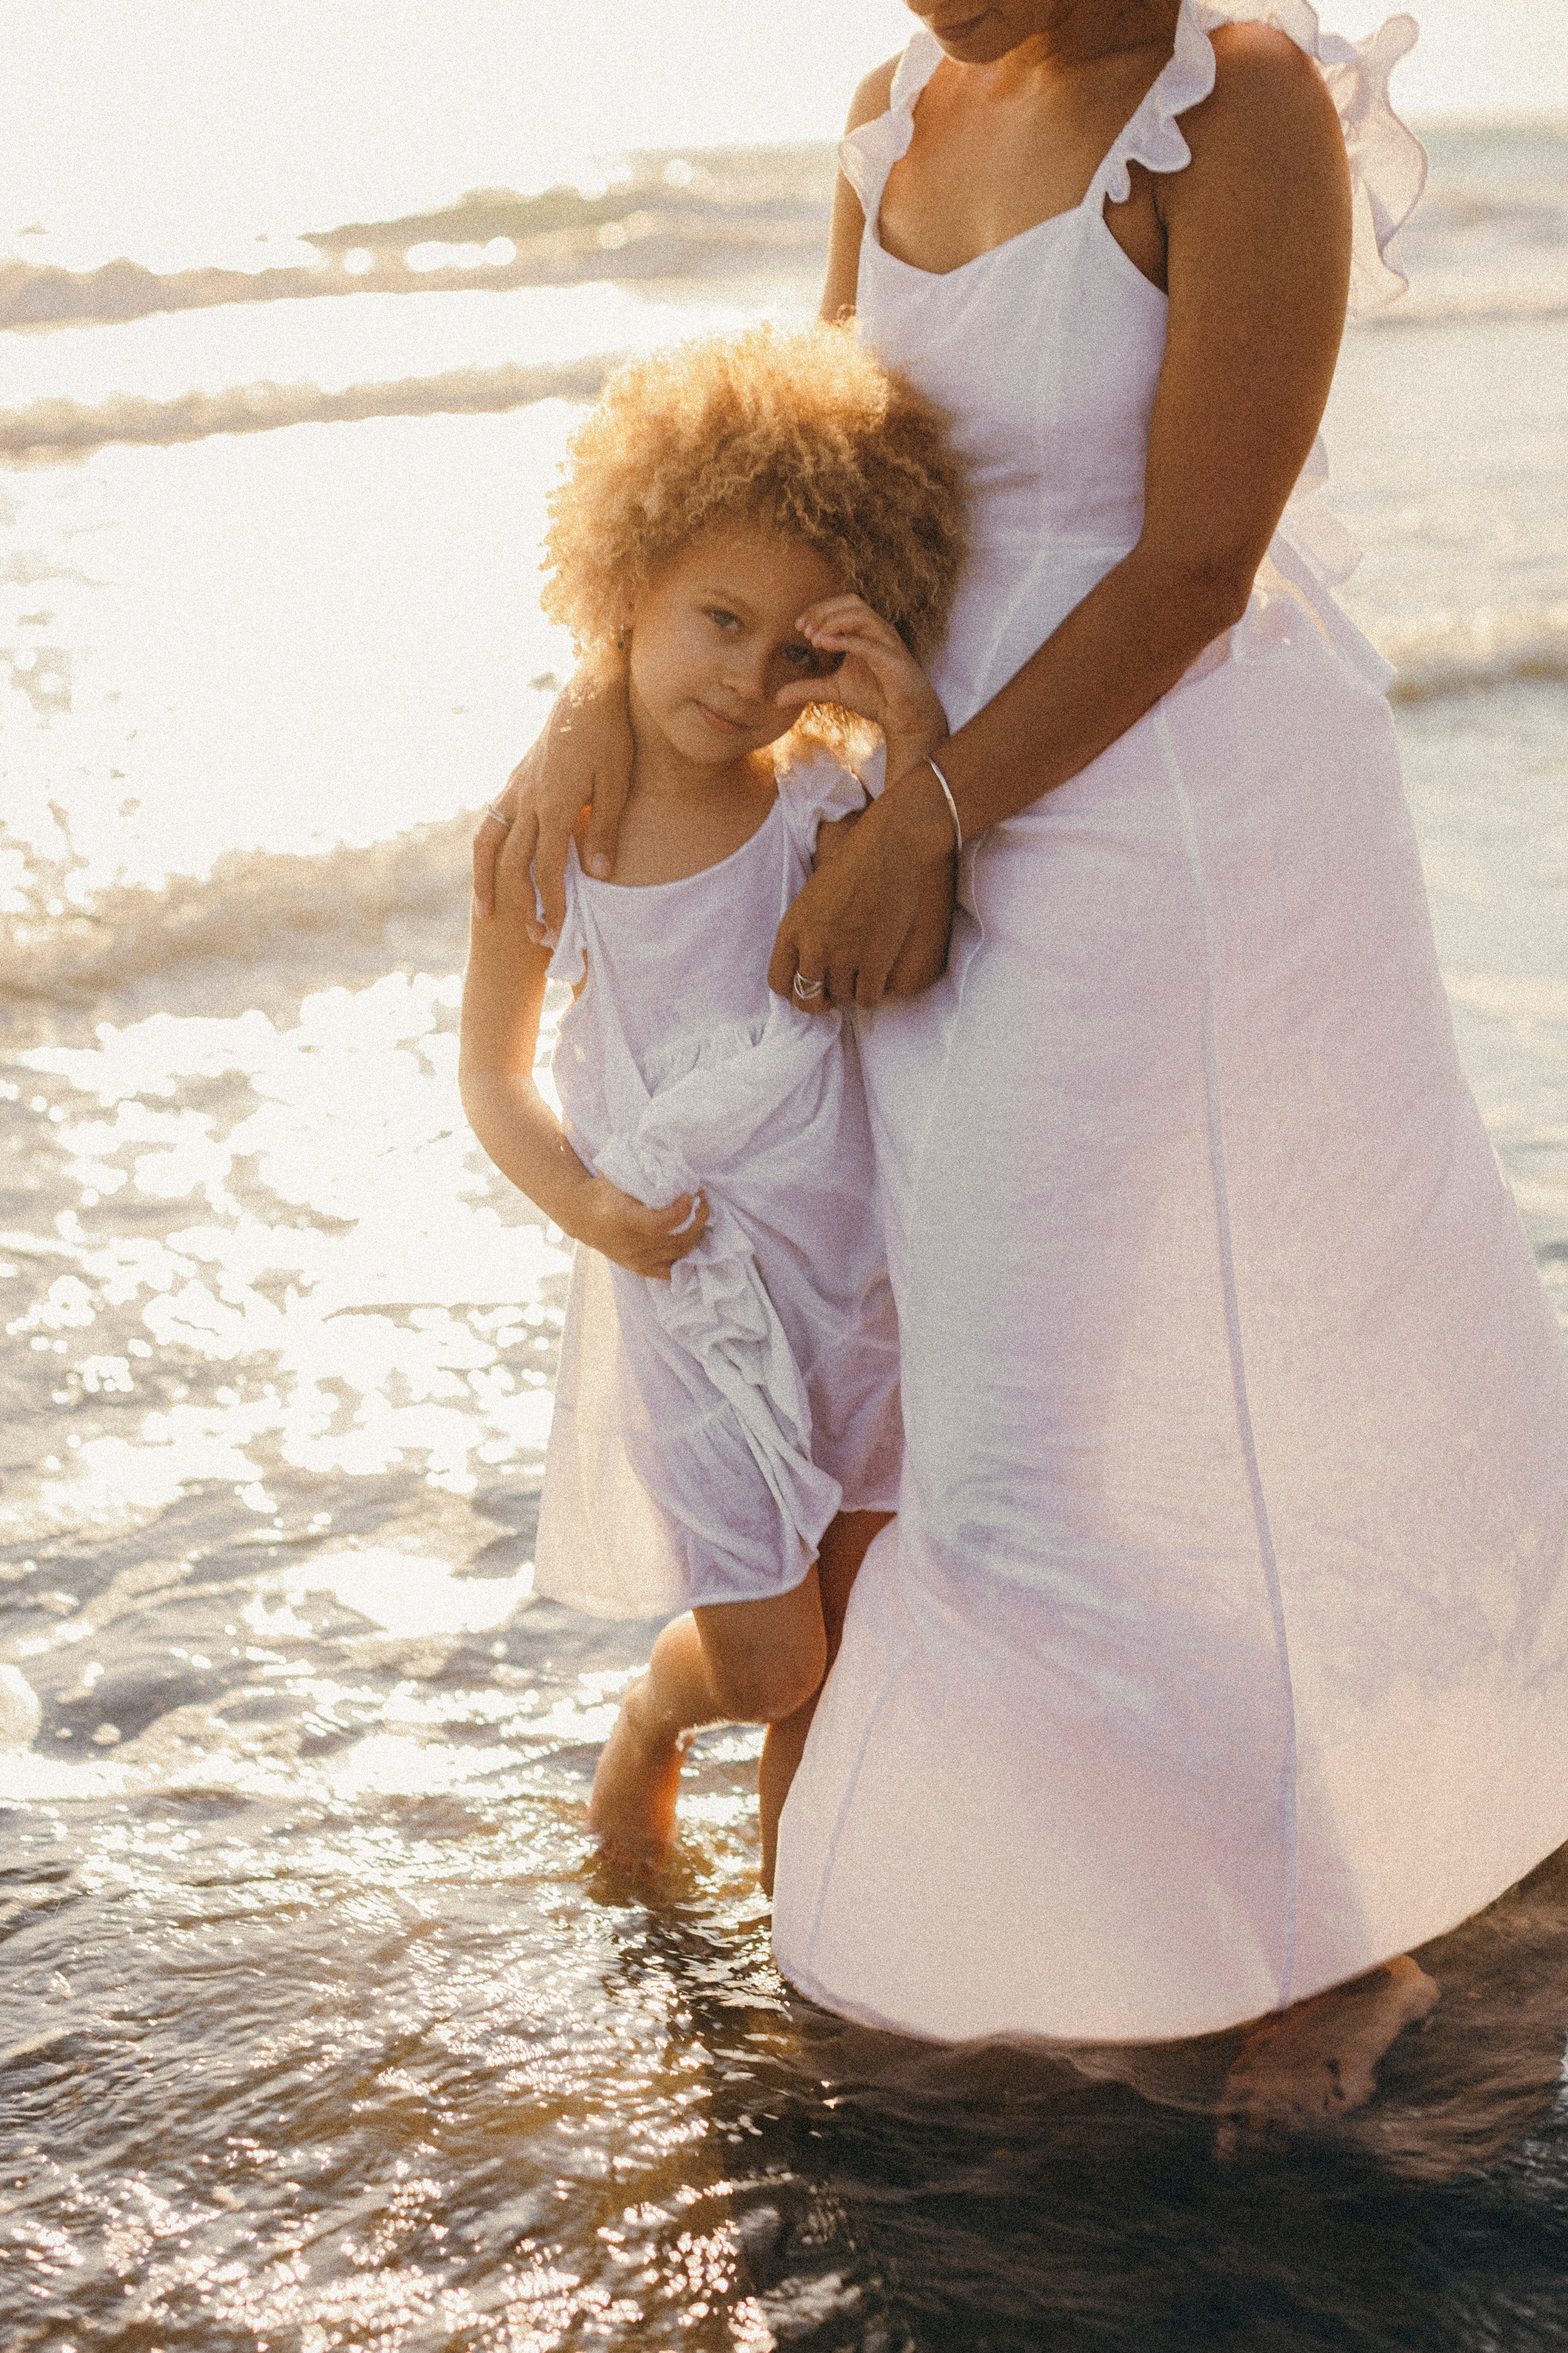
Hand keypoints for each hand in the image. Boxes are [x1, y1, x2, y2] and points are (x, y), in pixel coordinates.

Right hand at [472, 666, 633, 940]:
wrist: (588, 691)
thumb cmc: (611, 736)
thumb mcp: (617, 783)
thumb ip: (605, 829)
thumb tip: (599, 876)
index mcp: (555, 805)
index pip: (548, 870)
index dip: (553, 906)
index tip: (559, 935)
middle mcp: (527, 800)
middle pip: (517, 866)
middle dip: (525, 906)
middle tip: (536, 938)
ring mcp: (516, 789)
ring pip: (491, 844)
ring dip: (487, 882)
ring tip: (487, 913)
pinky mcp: (514, 781)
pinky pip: (490, 822)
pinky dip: (486, 850)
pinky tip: (490, 868)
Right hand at [576, 1177, 709, 1281]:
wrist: (582, 1215)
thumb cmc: (606, 1191)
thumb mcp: (620, 1177)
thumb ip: (647, 1176)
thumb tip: (680, 1173)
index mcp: (620, 1218)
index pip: (660, 1224)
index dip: (682, 1212)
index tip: (691, 1195)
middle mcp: (628, 1244)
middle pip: (676, 1240)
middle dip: (697, 1219)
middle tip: (702, 1201)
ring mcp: (634, 1260)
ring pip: (680, 1253)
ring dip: (696, 1233)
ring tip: (699, 1215)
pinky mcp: (639, 1269)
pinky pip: (672, 1270)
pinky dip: (686, 1255)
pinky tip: (691, 1237)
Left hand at [768, 759, 954, 1012]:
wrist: (889, 849)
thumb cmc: (852, 866)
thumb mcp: (812, 899)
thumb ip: (805, 934)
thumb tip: (809, 965)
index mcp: (792, 930)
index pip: (779, 983)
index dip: (794, 990)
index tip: (810, 985)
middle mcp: (813, 947)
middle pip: (807, 1000)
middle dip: (821, 1001)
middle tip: (835, 991)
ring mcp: (844, 956)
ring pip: (842, 999)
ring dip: (851, 991)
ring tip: (861, 972)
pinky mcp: (875, 960)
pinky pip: (868, 999)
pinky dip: (872, 993)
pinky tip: (877, 979)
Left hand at [776, 595, 946, 769]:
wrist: (904, 718)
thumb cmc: (876, 697)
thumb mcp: (834, 690)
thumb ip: (808, 688)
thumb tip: (776, 698)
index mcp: (866, 631)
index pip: (842, 605)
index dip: (818, 609)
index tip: (798, 627)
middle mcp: (878, 630)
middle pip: (851, 602)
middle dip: (823, 611)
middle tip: (802, 630)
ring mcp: (888, 643)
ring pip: (862, 615)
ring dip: (833, 622)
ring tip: (814, 639)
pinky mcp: (894, 660)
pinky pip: (869, 642)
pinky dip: (846, 640)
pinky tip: (825, 645)